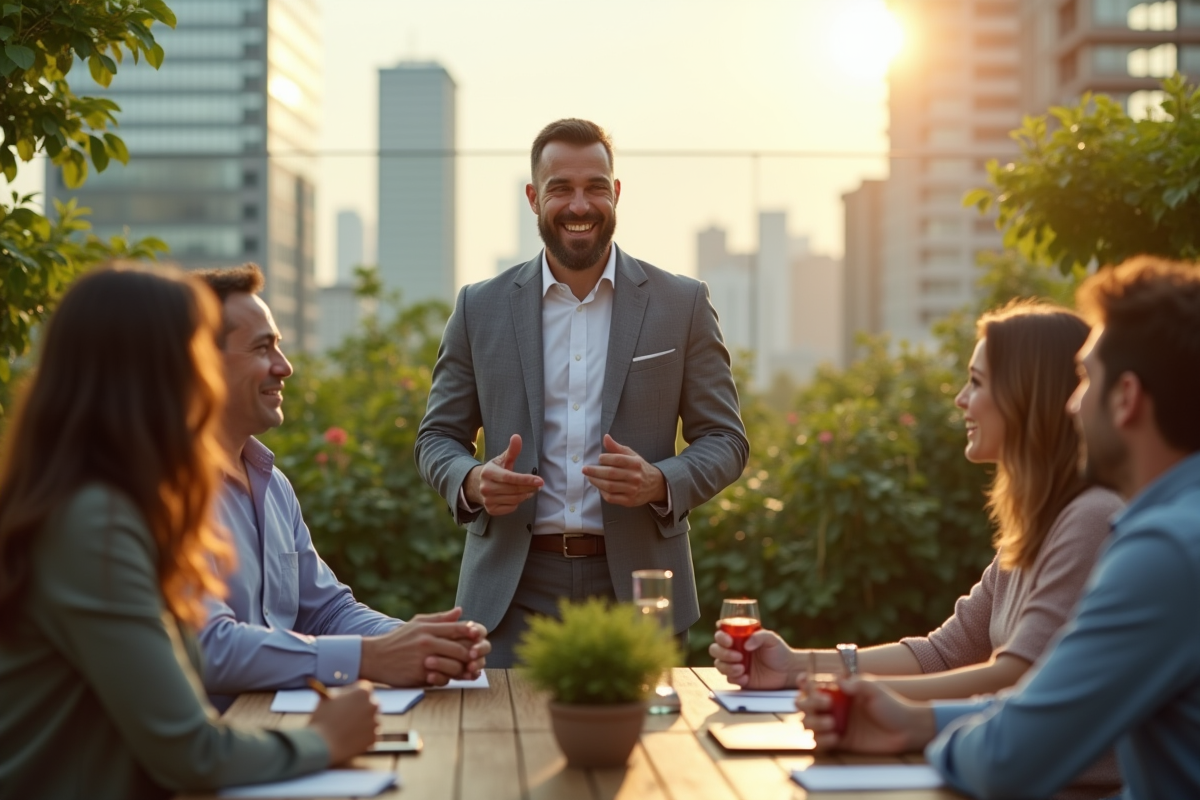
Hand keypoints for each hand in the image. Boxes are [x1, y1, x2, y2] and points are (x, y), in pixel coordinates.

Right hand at [307, 681, 378, 764]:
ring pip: (372, 721)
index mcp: (362, 692)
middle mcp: (372, 705)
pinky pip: (370, 735)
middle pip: (371, 704)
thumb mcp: (327, 699)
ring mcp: (374, 722)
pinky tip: (351, 740)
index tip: (350, 699)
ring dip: (364, 724)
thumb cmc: (322, 719)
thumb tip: (338, 693)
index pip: (365, 688)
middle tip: (352, 714)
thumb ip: (338, 694)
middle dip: (363, 708)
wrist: (321, 744)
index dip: (356, 693)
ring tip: (348, 730)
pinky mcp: (373, 738)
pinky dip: (363, 738)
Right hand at [360, 607, 490, 685]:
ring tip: (467, 670)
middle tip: (476, 659)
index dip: (473, 634)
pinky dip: (449, 679)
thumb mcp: (417, 624)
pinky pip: (442, 679)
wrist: (374, 657)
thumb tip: (460, 611)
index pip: (459, 629)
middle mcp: (427, 643)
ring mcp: (423, 660)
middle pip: (461, 649)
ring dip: (463, 670)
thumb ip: (440, 619)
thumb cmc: (398, 640)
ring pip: (455, 666)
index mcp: (428, 629)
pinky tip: (451, 678)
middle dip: (472, 656)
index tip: (479, 638)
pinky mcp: (419, 675)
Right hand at [464, 434, 542, 515]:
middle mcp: (486, 487)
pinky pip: (510, 508)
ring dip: (526, 495)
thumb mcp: (502, 460)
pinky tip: (518, 497)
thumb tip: (517, 437)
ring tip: (530, 490)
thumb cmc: (494, 471)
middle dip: (529, 487)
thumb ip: (512, 450)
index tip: (540, 481)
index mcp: (488, 472)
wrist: (476, 486)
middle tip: (538, 485)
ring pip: (514, 500)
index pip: (510, 478)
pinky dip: (517, 503)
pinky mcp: (490, 510)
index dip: (526, 479)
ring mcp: (487, 500)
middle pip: (514, 490)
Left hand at [582, 434, 666, 506]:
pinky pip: (611, 498)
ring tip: (589, 477)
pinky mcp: (629, 501)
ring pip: (609, 486)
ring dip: (596, 482)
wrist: (655, 485)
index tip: (599, 458)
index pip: (617, 459)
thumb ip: (617, 448)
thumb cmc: (639, 468)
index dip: (605, 458)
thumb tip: (605, 437)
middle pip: (610, 474)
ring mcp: (632, 490)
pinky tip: (599, 487)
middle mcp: (634, 477)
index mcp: (635, 463)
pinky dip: (602, 493)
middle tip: (585, 469)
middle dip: (594, 471)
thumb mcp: (631, 455)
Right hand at [709, 628, 793, 688]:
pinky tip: (746, 677)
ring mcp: (735, 664)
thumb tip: (746, 644)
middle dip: (723, 653)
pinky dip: (735, 677)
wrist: (787, 671)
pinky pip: (729, 678)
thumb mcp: (771, 638)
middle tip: (738, 656)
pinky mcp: (739, 678)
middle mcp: (734, 650)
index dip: (720, 637)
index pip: (721, 634)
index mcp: (739, 638)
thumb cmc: (779, 652)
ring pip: (719, 664)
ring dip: (727, 666)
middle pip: (715, 649)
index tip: (729, 641)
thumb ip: (759, 636)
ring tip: (742, 668)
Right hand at [796, 675, 935, 753]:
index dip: (804, 683)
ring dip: (814, 723)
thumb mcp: (875, 690)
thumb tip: (838, 683)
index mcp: (838, 692)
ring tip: (832, 724)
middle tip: (827, 705)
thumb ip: (857, 683)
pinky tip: (835, 738)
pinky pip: (819, 742)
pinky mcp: (839, 742)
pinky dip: (822, 740)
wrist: (907, 730)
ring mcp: (834, 725)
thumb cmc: (892, 706)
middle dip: (808, 703)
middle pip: (804, 704)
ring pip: (808, 723)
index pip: (813, 685)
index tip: (806, 682)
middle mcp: (832, 707)